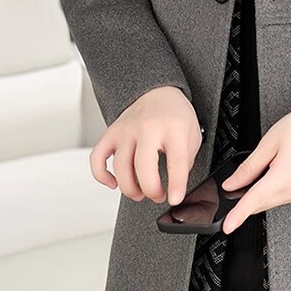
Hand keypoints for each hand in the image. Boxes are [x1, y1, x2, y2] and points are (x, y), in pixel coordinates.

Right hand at [89, 86, 202, 205]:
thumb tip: (175, 187)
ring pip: (120, 167)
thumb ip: (186, 161)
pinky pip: (97, 158)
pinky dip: (101, 175)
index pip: (176, 161)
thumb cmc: (175, 116)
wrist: (157, 92)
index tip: (175, 199)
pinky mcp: (110, 134)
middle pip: (143, 166)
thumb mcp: (193, 135)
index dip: (176, 185)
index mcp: (173, 128)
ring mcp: (126, 131)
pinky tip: (114, 183)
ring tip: (140, 193)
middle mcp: (147, 129)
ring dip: (129, 188)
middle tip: (158, 196)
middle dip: (150, 189)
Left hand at [219, 104, 290, 233]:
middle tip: (237, 179)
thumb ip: (249, 167)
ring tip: (264, 166)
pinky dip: (268, 191)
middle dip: (244, 197)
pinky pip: (278, 197)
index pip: (255, 200)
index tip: (228, 226)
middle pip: (260, 203)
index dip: (238, 214)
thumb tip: (232, 184)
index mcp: (285, 175)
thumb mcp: (269, 142)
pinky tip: (270, 173)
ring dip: (257, 193)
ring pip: (268, 202)